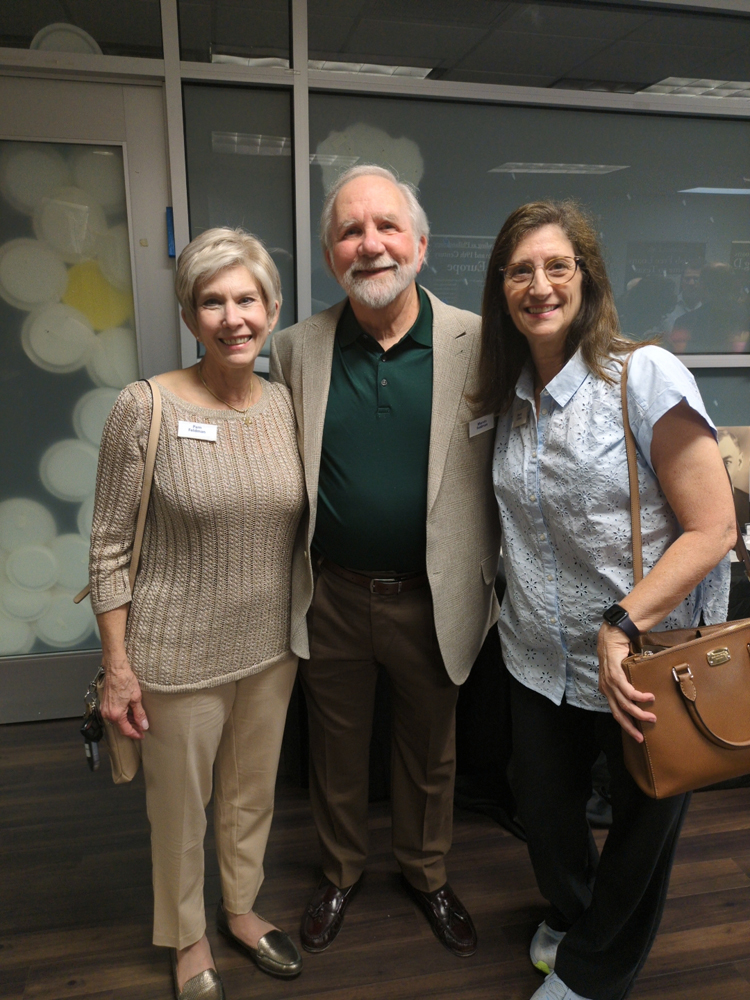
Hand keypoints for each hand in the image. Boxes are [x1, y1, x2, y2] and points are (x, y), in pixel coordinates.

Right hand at [100, 655, 148, 739]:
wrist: (115, 669)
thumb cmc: (125, 680)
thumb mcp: (136, 698)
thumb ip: (139, 714)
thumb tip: (144, 725)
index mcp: (116, 714)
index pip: (126, 730)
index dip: (135, 734)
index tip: (142, 735)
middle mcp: (108, 714)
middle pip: (121, 726)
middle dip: (132, 728)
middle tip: (142, 728)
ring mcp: (105, 709)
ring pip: (117, 721)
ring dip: (127, 722)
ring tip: (138, 721)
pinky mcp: (104, 704)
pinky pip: (114, 714)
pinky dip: (122, 716)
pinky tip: (130, 713)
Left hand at [597, 622, 655, 742]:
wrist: (612, 636)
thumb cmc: (618, 654)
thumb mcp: (621, 673)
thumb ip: (627, 684)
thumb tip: (642, 695)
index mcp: (607, 690)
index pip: (615, 712)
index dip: (626, 725)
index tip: (637, 735)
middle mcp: (606, 688)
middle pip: (618, 713)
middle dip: (630, 727)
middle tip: (641, 737)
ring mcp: (609, 682)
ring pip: (624, 704)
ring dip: (639, 713)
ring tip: (652, 717)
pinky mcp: (614, 674)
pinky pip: (627, 690)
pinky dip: (638, 696)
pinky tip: (648, 698)